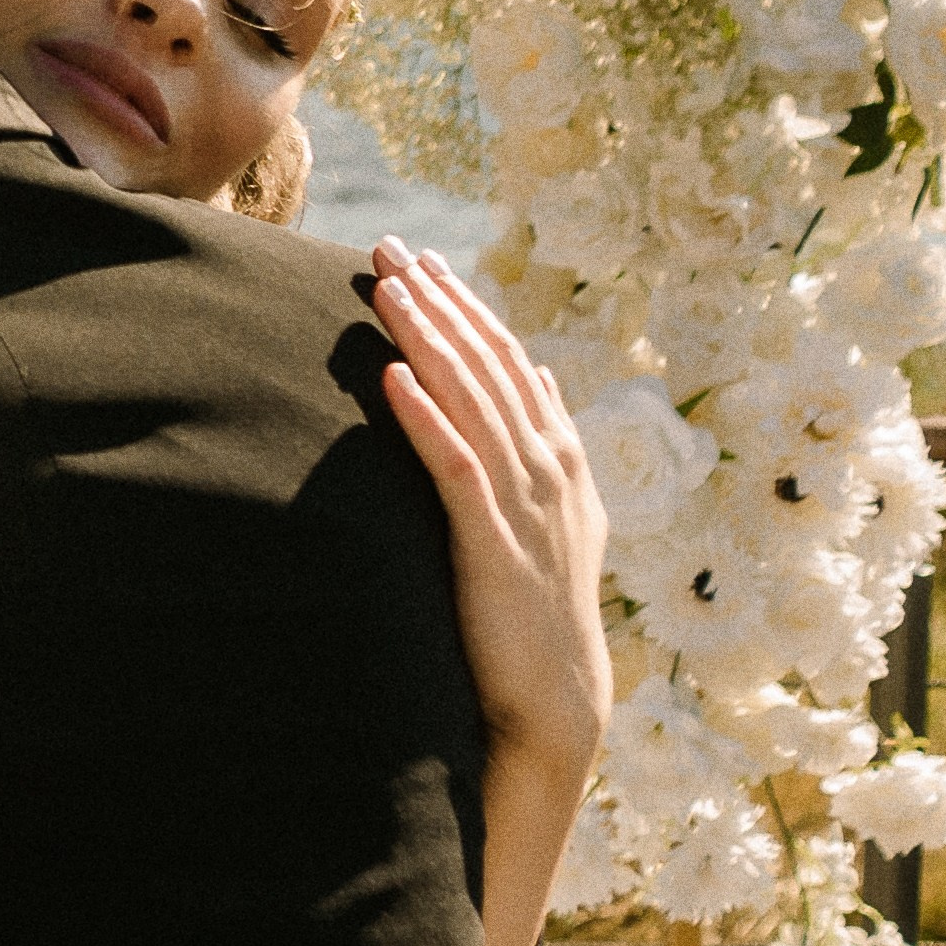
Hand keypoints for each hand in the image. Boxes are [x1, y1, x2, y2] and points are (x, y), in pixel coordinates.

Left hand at [372, 241, 612, 771]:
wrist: (559, 696)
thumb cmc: (542, 608)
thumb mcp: (560, 512)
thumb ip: (548, 441)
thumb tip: (537, 374)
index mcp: (559, 453)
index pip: (505, 358)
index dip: (461, 305)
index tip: (418, 260)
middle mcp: (548, 465)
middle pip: (485, 363)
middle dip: (435, 301)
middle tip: (386, 249)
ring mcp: (525, 502)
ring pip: (471, 400)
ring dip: (427, 339)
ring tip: (385, 290)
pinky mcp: (493, 544)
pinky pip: (456, 467)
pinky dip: (426, 418)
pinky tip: (394, 379)